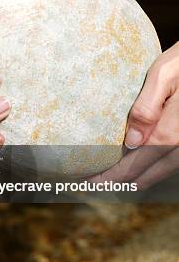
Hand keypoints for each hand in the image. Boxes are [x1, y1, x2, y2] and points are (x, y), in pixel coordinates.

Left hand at [89, 41, 178, 187]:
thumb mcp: (163, 75)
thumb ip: (147, 108)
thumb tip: (132, 143)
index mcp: (176, 129)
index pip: (139, 161)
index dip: (115, 175)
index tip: (92, 181)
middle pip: (151, 171)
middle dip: (122, 181)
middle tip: (94, 185)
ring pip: (164, 170)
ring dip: (138, 178)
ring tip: (112, 182)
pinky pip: (172, 161)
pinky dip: (153, 169)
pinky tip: (138, 169)